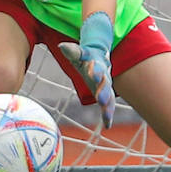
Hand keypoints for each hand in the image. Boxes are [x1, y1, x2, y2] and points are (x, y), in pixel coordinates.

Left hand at [59, 11, 115, 127]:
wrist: (100, 56)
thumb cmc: (86, 57)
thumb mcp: (78, 53)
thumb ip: (71, 51)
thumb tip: (61, 46)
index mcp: (96, 65)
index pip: (95, 68)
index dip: (94, 71)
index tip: (93, 73)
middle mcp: (104, 76)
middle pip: (105, 84)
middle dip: (103, 91)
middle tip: (102, 100)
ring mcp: (106, 86)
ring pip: (109, 97)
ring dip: (107, 106)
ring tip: (107, 117)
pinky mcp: (105, 95)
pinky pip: (107, 106)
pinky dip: (108, 115)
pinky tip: (108, 125)